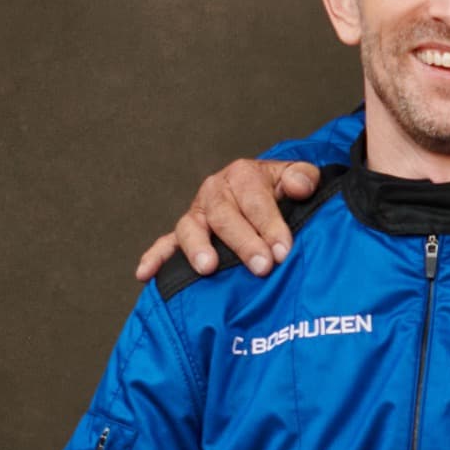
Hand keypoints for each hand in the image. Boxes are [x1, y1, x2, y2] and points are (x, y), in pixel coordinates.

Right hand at [134, 155, 325, 283]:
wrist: (264, 193)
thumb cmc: (282, 190)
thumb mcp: (297, 176)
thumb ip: (303, 177)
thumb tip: (299, 187)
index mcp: (243, 175)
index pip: (255, 200)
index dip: (270, 226)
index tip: (283, 251)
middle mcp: (215, 192)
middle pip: (224, 216)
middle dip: (243, 242)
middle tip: (261, 266)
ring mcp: (197, 214)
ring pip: (191, 228)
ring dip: (198, 248)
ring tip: (208, 268)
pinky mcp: (185, 234)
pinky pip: (165, 244)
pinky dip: (155, 257)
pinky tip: (146, 274)